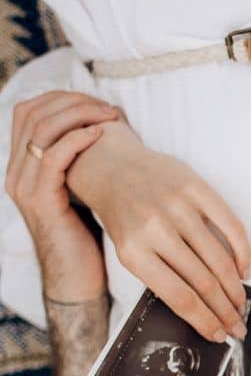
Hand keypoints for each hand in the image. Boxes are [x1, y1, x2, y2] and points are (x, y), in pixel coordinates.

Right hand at [6, 94, 117, 301]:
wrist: (78, 278)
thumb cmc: (89, 233)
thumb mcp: (83, 187)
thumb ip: (82, 159)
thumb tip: (109, 124)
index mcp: (23, 164)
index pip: (30, 110)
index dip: (64, 98)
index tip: (99, 102)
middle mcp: (16, 171)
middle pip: (33, 112)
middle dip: (73, 101)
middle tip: (107, 108)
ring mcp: (24, 186)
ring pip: (41, 128)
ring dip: (79, 115)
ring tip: (110, 118)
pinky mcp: (40, 201)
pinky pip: (52, 156)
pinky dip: (77, 139)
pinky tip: (101, 136)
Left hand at [68, 112, 250, 342]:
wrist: (113, 167)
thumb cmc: (123, 217)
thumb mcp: (129, 250)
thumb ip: (159, 275)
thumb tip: (200, 311)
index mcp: (133, 251)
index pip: (179, 297)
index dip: (204, 321)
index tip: (219, 336)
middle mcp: (155, 228)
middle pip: (203, 282)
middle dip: (225, 311)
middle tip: (237, 327)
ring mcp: (177, 205)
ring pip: (219, 258)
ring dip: (235, 288)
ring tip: (240, 303)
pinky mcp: (195, 187)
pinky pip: (231, 225)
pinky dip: (242, 252)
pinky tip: (243, 270)